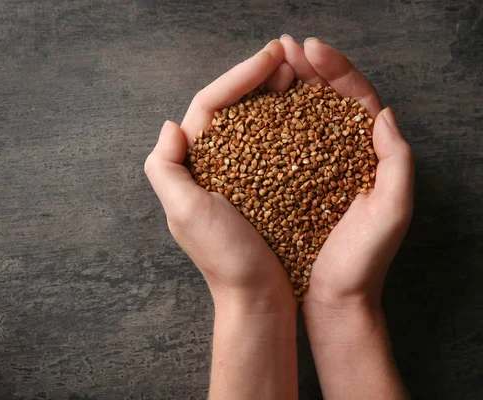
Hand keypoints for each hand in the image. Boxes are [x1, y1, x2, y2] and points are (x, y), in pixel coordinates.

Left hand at [144, 40, 297, 310]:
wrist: (258, 298)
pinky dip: (285, 124)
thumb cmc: (224, 259)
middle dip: (258, 78)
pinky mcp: (262, 186)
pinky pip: (272, 145)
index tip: (271, 56)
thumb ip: (165, 168)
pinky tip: (304, 112)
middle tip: (289, 58)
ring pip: (253, 121)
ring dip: (273, 95)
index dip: (239, 75)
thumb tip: (171, 126)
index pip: (210, 103)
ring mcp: (238, 174)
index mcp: (191, 164)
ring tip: (299, 76)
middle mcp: (211, 164)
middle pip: (231, 106)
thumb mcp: (185, 213)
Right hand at [279, 35, 410, 398]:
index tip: (309, 50)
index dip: (335, 69)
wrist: (334, 299)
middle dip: (308, 69)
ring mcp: (315, 167)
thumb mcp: (392, 212)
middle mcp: (343, 155)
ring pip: (302, 117)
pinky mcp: (290, 183)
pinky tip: (252, 111)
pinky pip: (280, 145)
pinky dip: (269, 123)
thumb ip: (397, 163)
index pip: (356, 98)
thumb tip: (383, 115)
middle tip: (283, 47)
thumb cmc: (364, 261)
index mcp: (371, 154)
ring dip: (286, 89)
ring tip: (267, 67)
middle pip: (327, 100)